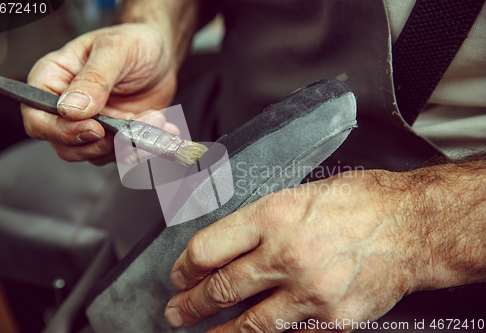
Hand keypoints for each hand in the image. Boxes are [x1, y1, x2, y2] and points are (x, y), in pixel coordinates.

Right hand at [21, 23, 177, 164]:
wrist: (161, 54)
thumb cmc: (134, 43)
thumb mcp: (115, 50)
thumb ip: (94, 78)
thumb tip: (71, 110)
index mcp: (53, 81)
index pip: (38, 119)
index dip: (62, 132)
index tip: (96, 128)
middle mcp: (67, 109)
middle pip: (67, 147)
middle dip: (104, 144)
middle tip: (131, 127)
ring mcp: (92, 125)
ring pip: (98, 155)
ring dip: (130, 144)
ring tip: (156, 119)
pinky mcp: (115, 137)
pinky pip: (123, 154)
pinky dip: (145, 146)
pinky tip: (163, 127)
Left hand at [165, 170, 421, 331]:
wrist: (412, 226)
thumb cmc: (361, 202)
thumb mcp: (301, 193)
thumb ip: (264, 221)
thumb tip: (232, 243)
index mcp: (273, 216)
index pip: (208, 249)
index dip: (185, 266)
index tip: (180, 274)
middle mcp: (285, 255)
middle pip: (221, 288)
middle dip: (191, 303)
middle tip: (177, 310)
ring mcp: (308, 292)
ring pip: (249, 322)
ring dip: (219, 330)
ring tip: (202, 332)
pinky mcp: (331, 319)